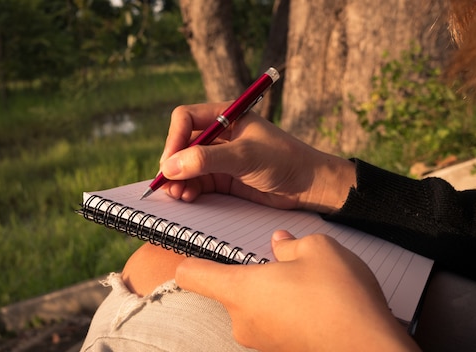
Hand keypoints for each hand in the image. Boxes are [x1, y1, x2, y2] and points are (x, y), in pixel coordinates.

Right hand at [159, 103, 355, 212]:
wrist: (309, 186)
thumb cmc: (283, 160)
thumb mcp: (244, 156)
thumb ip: (206, 160)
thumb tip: (169, 167)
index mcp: (226, 116)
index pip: (186, 118)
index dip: (174, 138)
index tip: (169, 161)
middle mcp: (220, 134)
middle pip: (183, 143)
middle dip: (173, 163)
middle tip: (166, 183)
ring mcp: (220, 157)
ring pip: (187, 165)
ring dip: (179, 179)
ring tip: (177, 195)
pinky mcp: (224, 178)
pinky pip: (198, 181)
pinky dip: (189, 189)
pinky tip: (187, 198)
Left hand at [175, 231, 420, 351]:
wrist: (371, 348)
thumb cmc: (340, 296)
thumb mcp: (317, 249)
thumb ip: (290, 244)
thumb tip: (279, 244)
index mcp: (239, 290)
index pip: (191, 275)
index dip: (189, 259)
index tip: (195, 250)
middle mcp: (241, 320)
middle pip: (227, 290)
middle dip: (249, 273)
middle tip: (280, 262)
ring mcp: (260, 341)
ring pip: (252, 306)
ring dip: (270, 293)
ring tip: (305, 284)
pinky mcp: (279, 351)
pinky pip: (271, 323)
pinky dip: (284, 310)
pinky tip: (314, 303)